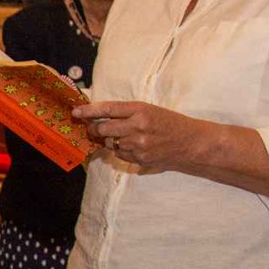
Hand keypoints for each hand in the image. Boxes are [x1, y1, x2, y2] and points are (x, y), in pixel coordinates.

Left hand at [72, 100, 213, 171]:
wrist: (192, 144)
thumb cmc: (171, 124)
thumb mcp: (150, 110)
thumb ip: (127, 113)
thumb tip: (100, 116)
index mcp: (141, 110)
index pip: (108, 109)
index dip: (89, 111)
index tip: (76, 111)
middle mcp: (137, 127)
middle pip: (102, 128)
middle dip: (94, 128)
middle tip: (92, 127)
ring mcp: (138, 145)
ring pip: (109, 142)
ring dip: (109, 139)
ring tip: (121, 136)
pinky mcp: (139, 159)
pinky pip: (119, 154)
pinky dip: (120, 150)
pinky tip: (132, 146)